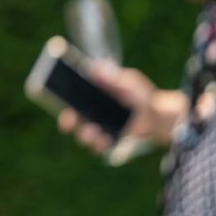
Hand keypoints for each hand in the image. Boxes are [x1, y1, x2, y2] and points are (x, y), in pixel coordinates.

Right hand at [57, 61, 182, 154]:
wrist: (157, 115)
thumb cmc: (140, 95)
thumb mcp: (129, 82)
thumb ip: (114, 77)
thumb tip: (97, 68)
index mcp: (91, 97)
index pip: (69, 99)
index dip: (59, 100)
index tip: (57, 99)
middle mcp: (90, 115)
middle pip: (71, 120)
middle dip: (67, 121)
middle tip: (70, 119)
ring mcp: (98, 130)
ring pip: (83, 136)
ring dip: (85, 135)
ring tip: (94, 132)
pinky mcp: (108, 142)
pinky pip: (98, 147)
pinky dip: (99, 146)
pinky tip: (105, 142)